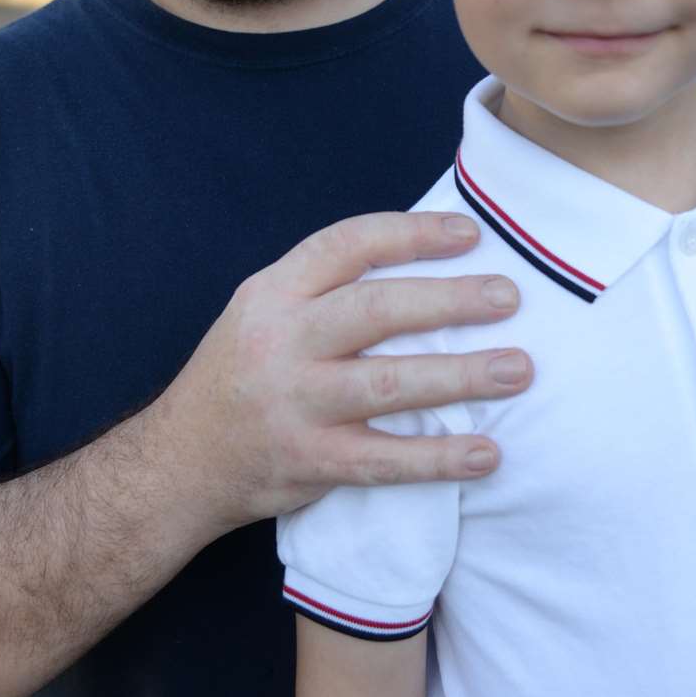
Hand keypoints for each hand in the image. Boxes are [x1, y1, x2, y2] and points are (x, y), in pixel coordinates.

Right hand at [152, 211, 529, 533]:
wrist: (178, 462)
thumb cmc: (240, 375)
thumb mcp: (261, 311)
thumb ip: (324, 288)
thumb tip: (422, 260)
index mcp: (273, 293)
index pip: (347, 245)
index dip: (411, 234)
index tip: (470, 235)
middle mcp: (281, 342)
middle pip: (376, 311)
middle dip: (450, 301)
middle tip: (509, 297)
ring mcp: (295, 404)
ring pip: (389, 385)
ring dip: (461, 376)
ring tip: (517, 370)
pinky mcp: (309, 462)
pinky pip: (385, 460)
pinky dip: (439, 458)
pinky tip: (486, 454)